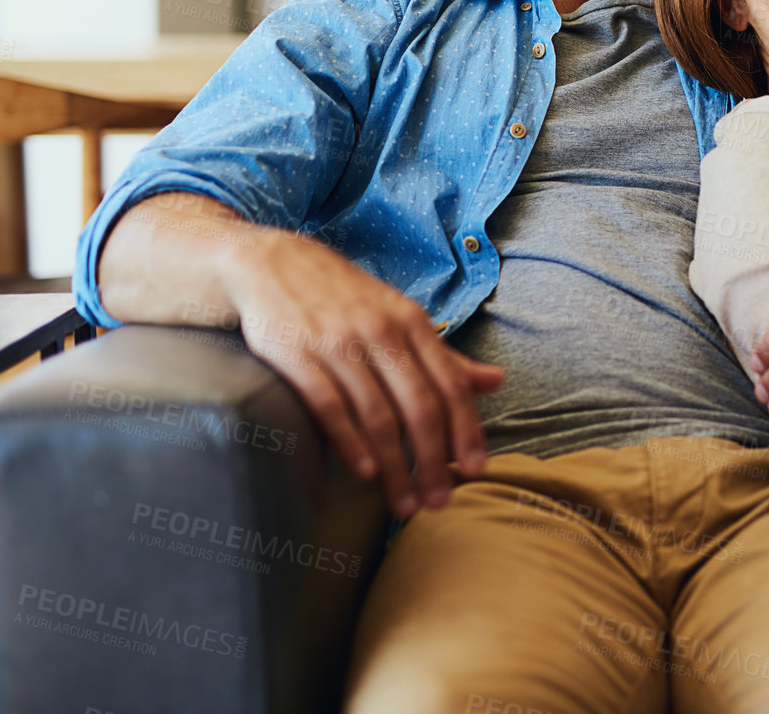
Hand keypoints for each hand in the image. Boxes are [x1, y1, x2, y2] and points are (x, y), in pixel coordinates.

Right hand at [223, 230, 503, 518]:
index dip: (466, 431)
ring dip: (395, 466)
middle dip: (432, 461)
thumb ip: (445, 356)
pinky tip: (365, 473)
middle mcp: (380, 333)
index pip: (451, 385)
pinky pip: (330, 406)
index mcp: (412, 323)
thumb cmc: (345, 300)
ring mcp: (338, 344)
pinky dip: (350, 443)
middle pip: (419, 407)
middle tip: (438, 502)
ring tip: (404, 503)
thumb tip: (497, 381)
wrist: (271, 264)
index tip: (473, 471)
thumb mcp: (400, 318)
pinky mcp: (297, 355)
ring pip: (377, 415)